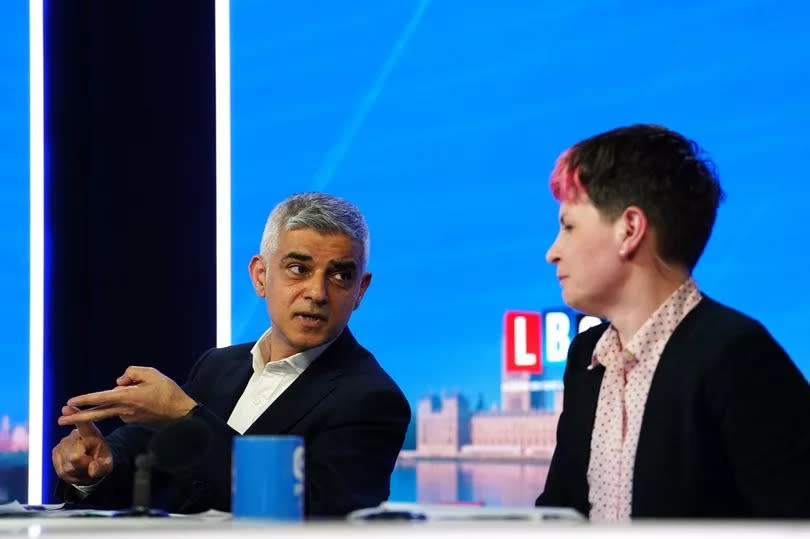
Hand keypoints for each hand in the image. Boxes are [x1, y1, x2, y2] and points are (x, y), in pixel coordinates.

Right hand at [52, 407, 112, 484]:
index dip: (74, 416)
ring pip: (67, 464)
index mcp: (91, 433)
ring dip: (76, 469)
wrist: (92, 464)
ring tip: (84, 464)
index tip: (65, 408)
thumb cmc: (101, 460)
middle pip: (74, 456)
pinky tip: (75, 467)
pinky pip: (60, 468)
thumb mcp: (107, 465)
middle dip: (83, 464)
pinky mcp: (55, 451)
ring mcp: (63, 443)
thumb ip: (102, 467)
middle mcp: (75, 435)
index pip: (83, 424)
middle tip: (89, 462)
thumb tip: (93, 469)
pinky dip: (69, 472)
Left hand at [57, 366, 196, 425]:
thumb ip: (132, 373)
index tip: (70, 402)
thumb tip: (118, 382)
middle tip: (60, 420)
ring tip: (103, 404)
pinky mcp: (133, 421)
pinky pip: (124, 409)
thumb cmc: (168, 391)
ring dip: (104, 406)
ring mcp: (128, 417)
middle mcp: (125, 410)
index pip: (101, 397)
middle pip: (96, 414)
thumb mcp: (152, 373)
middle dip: (77, 417)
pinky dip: (127, 403)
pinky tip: (144, 399)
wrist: (182, 413)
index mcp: (128, 397)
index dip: (84, 399)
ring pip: (111, 408)